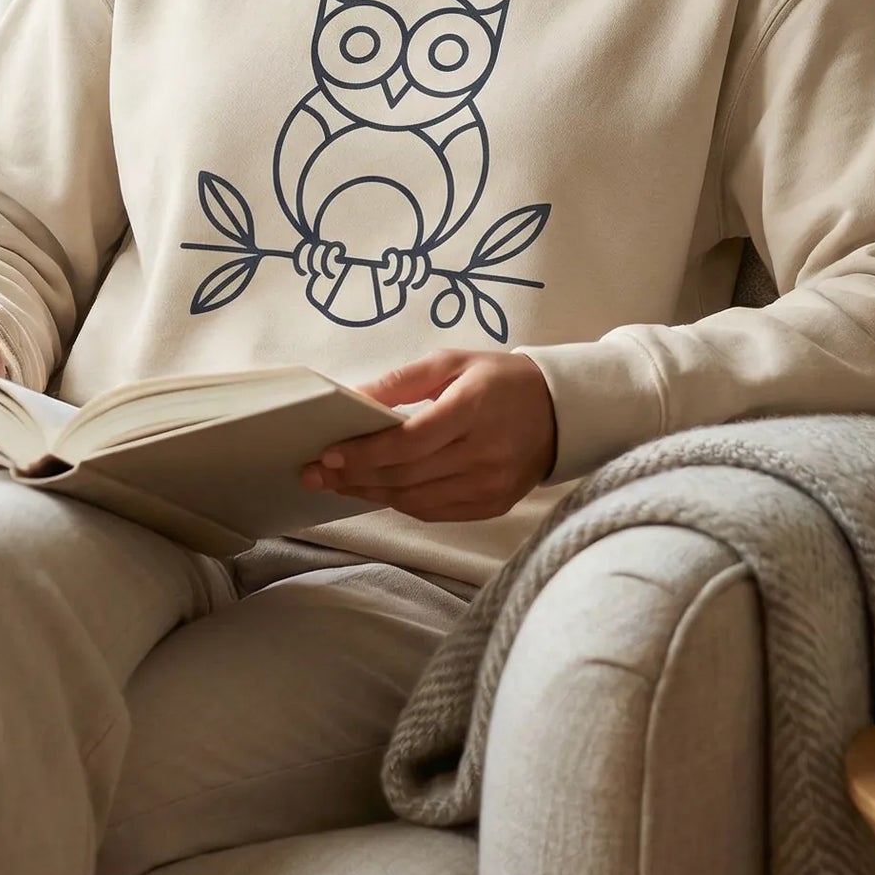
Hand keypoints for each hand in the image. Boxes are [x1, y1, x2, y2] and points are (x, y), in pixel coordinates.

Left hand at [299, 348, 557, 521]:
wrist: (560, 411)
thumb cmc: (498, 379)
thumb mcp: (452, 363)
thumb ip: (401, 381)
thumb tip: (351, 397)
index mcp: (472, 409)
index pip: (408, 442)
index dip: (364, 452)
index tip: (327, 453)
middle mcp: (483, 453)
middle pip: (406, 475)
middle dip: (353, 476)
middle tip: (314, 473)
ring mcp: (490, 485)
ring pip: (415, 500)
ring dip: (370, 494)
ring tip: (336, 484)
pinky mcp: (493, 505)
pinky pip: (435, 511)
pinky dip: (400, 503)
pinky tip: (375, 491)